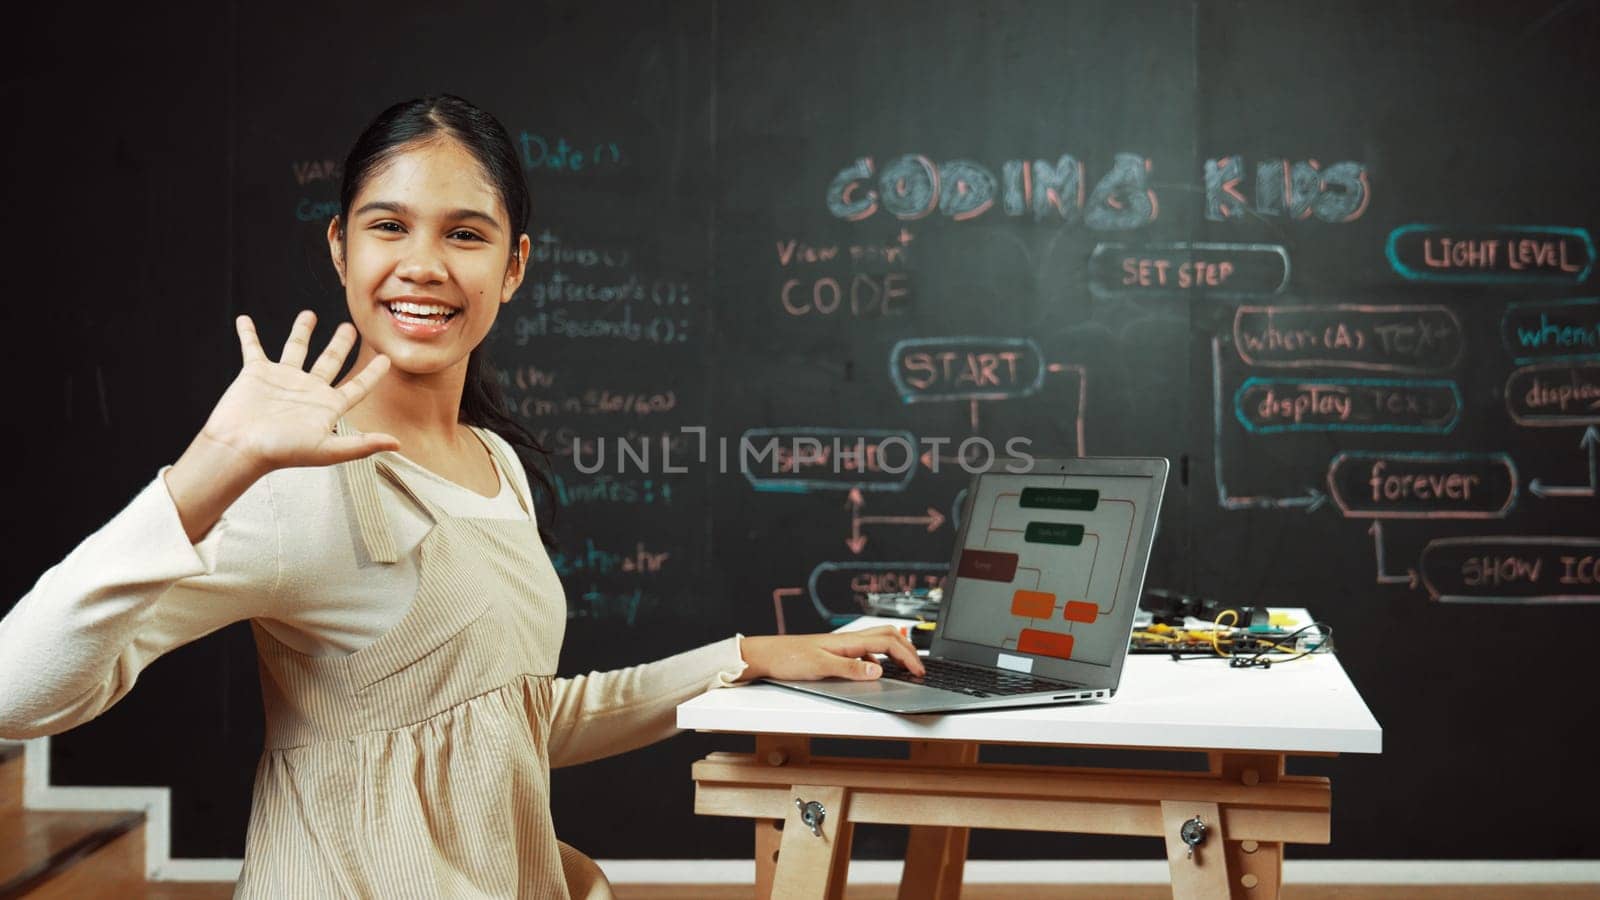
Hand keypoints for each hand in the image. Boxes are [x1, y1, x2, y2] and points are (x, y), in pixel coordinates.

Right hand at [202, 310, 400, 473]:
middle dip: (340, 344)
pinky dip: (248, 334)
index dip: (372, 374)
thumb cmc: (282, 451)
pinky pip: (252, 348)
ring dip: (302, 330)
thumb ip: (362, 445)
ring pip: (296, 348)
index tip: (387, 359)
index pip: (357, 387)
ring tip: (310, 314)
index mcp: (327, 406)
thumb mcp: (328, 449)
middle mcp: (307, 390)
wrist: (242, 447)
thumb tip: (396, 444)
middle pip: (329, 361)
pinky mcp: (256, 373)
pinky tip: (244, 320)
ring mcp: (282, 379)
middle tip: (350, 328)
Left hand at [736, 626, 925, 681]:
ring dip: (898, 651)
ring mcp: (843, 646)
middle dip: (909, 650)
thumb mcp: (821, 666)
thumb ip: (851, 668)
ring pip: (879, 642)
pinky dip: (882, 657)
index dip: (908, 657)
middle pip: (889, 636)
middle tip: (920, 669)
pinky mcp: (837, 652)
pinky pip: (868, 651)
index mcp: (849, 641)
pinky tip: (880, 669)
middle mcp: (849, 640)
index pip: (889, 643)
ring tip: (907, 667)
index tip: (919, 672)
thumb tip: (878, 671)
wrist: (767, 656)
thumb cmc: (788, 658)